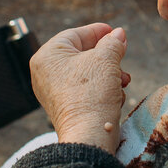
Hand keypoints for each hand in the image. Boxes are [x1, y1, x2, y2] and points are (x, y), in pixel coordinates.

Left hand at [29, 23, 130, 151]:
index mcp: (47, 56)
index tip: (115, 32)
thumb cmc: (92, 93)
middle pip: (82, 54)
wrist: (88, 135)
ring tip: (123, 80)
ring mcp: (52, 91)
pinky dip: (101, 89)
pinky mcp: (64, 107)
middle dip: (107, 58)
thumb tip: (119, 34)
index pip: (75, 34)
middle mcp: (44, 73)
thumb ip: (113, 43)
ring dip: (109, 74)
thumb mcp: (106, 60)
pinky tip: (116, 95)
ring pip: (86, 73)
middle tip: (122, 57)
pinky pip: (84, 89)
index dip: (98, 31)